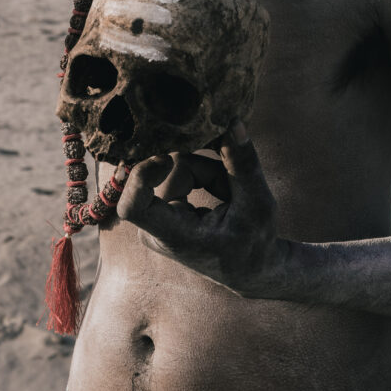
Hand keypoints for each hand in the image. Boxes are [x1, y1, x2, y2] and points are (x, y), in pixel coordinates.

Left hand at [116, 121, 289, 298]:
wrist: (249, 268)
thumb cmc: (255, 242)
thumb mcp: (258, 204)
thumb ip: (242, 163)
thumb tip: (232, 122)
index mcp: (175, 236)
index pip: (132, 207)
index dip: (141, 175)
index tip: (164, 159)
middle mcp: (157, 228)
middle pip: (171, 171)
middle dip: (207, 171)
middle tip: (234, 191)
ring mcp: (157, 217)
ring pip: (178, 166)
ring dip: (209, 173)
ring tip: (231, 197)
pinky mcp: (163, 206)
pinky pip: (179, 170)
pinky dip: (204, 175)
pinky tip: (222, 192)